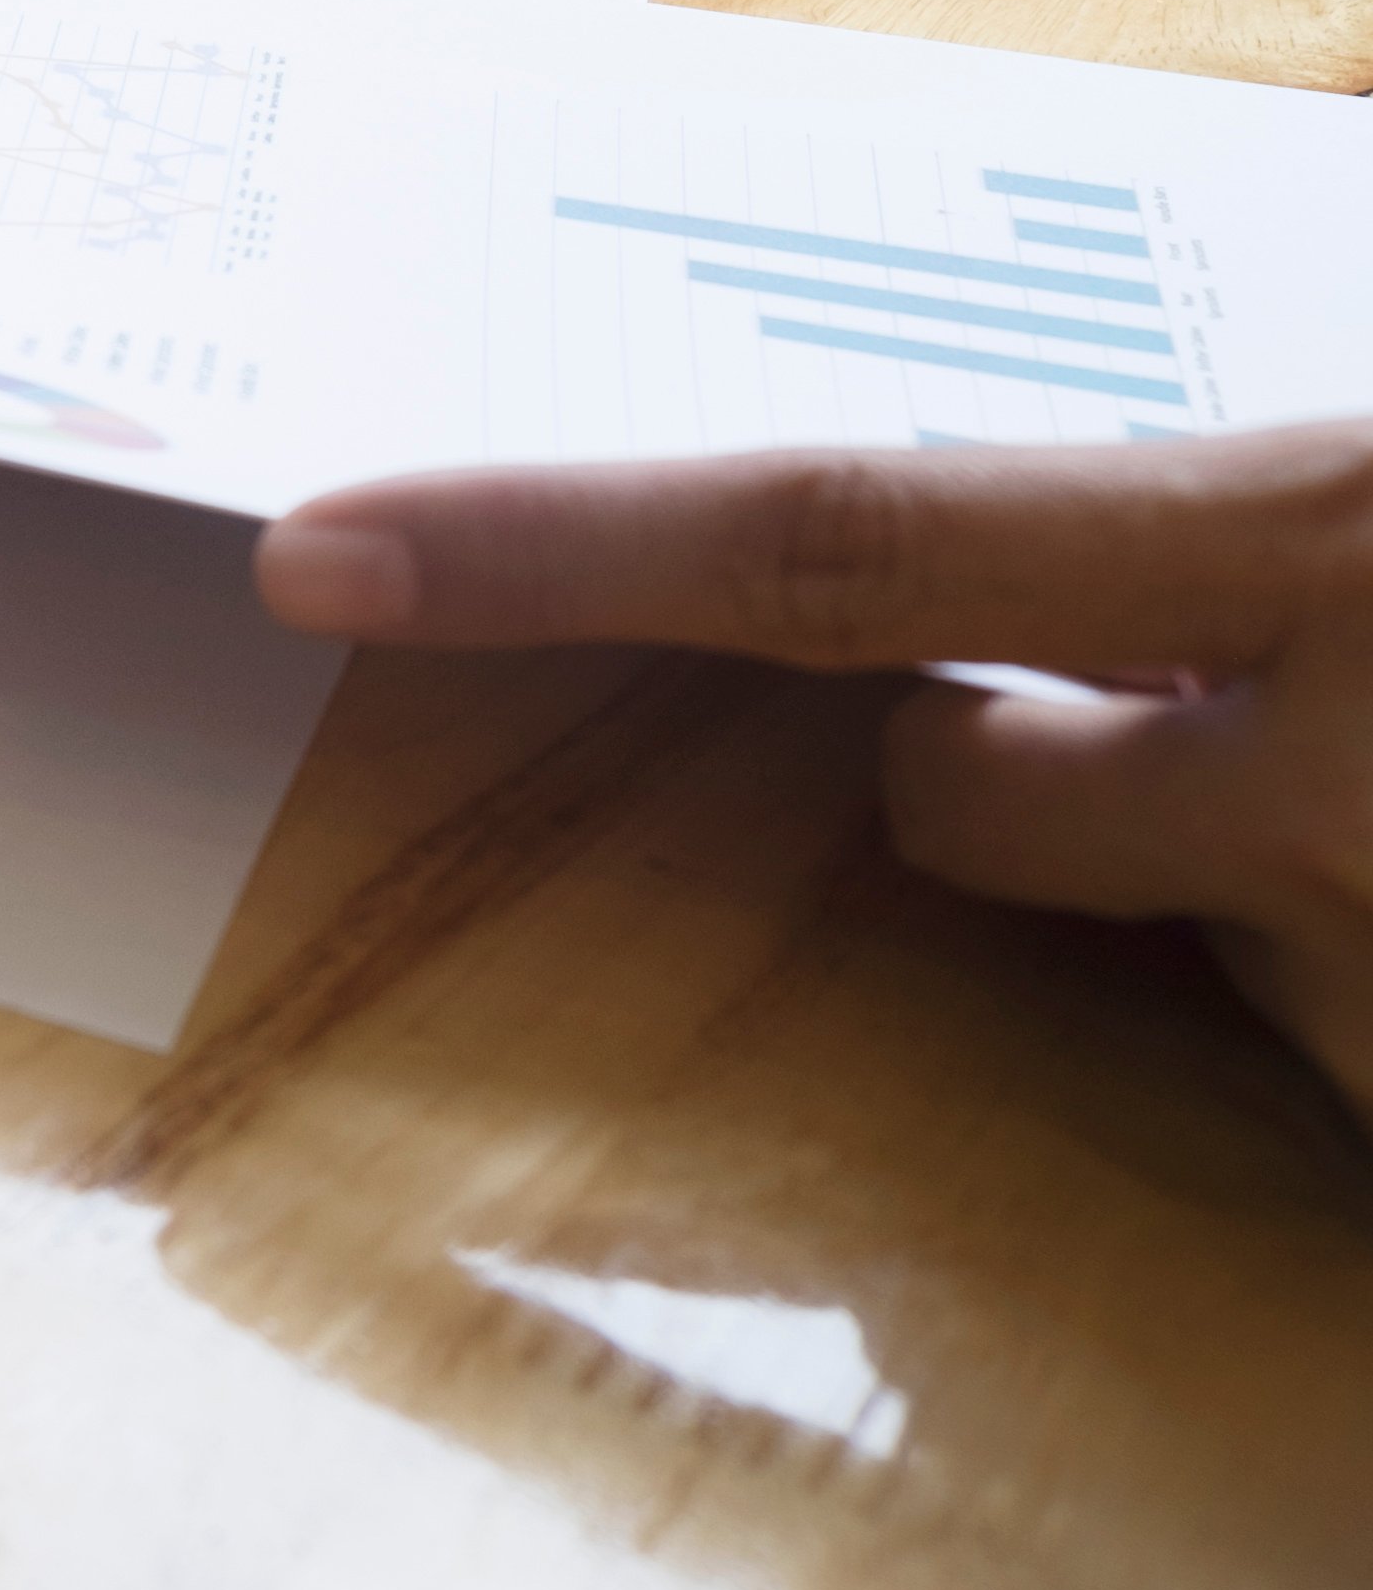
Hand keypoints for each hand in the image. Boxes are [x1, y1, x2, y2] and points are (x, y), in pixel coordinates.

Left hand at [261, 425, 1372, 1120]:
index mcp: (1313, 535)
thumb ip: (1227, 528)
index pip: (838, 543)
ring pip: (1164, 946)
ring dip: (1253, 884)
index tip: (320, 555)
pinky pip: (1314, 1061)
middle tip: (1188, 700)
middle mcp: (1318, 769)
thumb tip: (1032, 578)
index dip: (559, 548)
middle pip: (950, 799)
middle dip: (1004, 768)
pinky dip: (1364, 985)